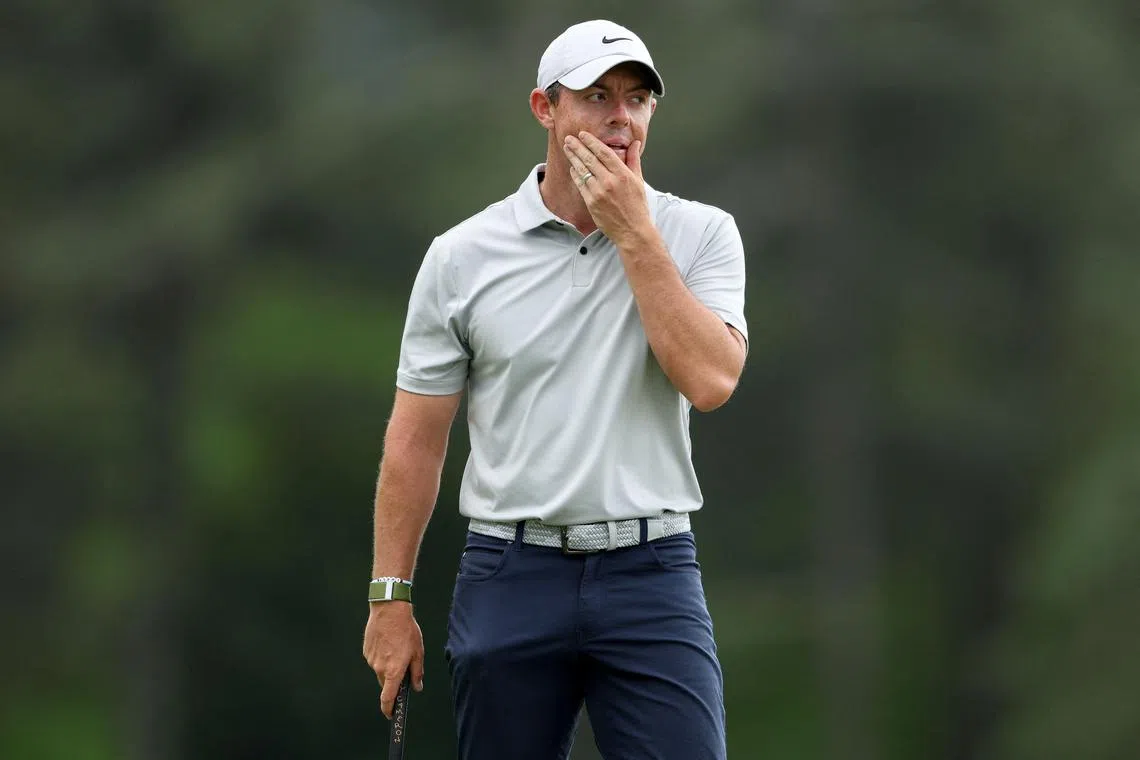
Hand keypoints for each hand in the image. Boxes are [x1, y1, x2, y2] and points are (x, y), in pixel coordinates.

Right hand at [362, 601, 423, 717]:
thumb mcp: (418, 652)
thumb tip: (417, 686)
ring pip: (380, 670)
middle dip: (393, 679)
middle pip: (385, 683)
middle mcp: (380, 668)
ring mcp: (371, 660)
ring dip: (388, 665)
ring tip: (397, 646)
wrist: (389, 611)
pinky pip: (375, 659)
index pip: (388, 698)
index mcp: (393, 671)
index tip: (390, 714)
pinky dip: (382, 655)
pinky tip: (389, 642)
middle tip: (403, 665)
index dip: (388, 709)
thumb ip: (417, 672)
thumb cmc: (406, 630)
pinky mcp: (366, 651)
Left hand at [563, 132, 652, 247]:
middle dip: (578, 147)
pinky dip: (576, 174)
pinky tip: (572, 167)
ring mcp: (599, 193)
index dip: (591, 141)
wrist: (632, 230)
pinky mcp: (592, 203)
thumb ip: (634, 160)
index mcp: (623, 174)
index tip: (583, 134)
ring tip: (567, 149)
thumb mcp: (639, 181)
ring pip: (583, 171)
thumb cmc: (637, 206)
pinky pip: (581, 185)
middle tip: (569, 138)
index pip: (604, 152)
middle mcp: (610, 182)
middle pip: (590, 159)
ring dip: (573, 158)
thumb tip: (634, 143)